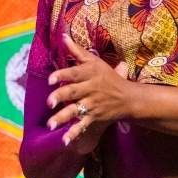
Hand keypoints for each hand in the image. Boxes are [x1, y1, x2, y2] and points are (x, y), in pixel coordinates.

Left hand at [46, 35, 132, 150]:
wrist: (128, 97)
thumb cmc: (108, 76)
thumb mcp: (95, 61)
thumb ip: (77, 51)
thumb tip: (63, 36)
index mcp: (89, 74)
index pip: (74, 73)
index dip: (62, 76)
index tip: (50, 80)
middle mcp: (90, 89)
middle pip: (73, 93)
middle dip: (61, 97)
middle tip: (48, 102)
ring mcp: (92, 104)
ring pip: (76, 111)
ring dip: (63, 118)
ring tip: (50, 125)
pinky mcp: (94, 117)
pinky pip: (83, 126)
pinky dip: (74, 134)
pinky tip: (64, 141)